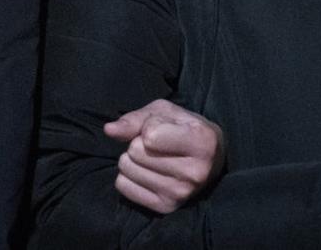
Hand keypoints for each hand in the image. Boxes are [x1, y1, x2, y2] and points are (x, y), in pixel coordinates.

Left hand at [104, 99, 225, 213]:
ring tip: (153, 158)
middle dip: (139, 143)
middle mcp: (195, 171)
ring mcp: (180, 193)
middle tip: (157, 145)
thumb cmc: (186, 129)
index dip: (151, 125)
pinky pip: (123, 187)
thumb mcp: (167, 113)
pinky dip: (129, 176)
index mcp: (203, 142)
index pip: (150, 135)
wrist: (212, 160)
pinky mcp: (166, 207)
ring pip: (127, 169)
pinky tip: (148, 172)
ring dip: (133, 160)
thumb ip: (137, 119)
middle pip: (135, 152)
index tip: (166, 127)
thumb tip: (109, 130)